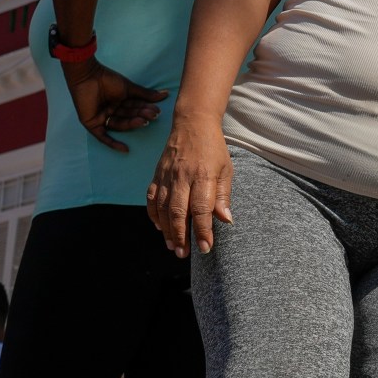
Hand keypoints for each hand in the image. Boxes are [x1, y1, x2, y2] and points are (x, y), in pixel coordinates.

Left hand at [62, 58, 165, 152]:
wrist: (88, 75)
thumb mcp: (128, 88)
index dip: (145, 109)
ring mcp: (101, 118)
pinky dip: (113, 143)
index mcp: (119, 102)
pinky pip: (103, 137)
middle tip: (153, 115)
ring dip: (132, 124)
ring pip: (119, 124)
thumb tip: (166, 94)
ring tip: (144, 121)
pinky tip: (125, 149)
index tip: (157, 110)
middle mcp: (111, 111)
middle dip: (140, 115)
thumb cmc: (107, 79)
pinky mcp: (91, 124)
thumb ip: (146, 94)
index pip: (134, 108)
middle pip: (128, 116)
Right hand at [147, 116, 233, 256]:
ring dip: (166, 229)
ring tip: (172, 246)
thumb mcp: (226, 170)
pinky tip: (159, 227)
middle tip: (183, 254)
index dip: (203, 230)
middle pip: (178, 211)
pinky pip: (151, 197)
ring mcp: (167, 175)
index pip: (201, 209)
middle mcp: (183, 176)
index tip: (205, 248)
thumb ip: (223, 196)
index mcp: (204, 176)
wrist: (192, 123)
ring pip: (162, 207)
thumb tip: (226, 220)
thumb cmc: (213, 149)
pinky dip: (153, 214)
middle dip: (180, 236)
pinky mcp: (157, 173)